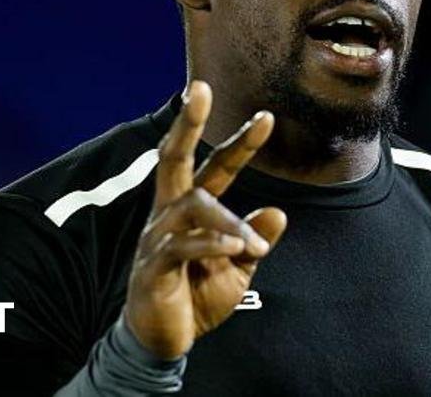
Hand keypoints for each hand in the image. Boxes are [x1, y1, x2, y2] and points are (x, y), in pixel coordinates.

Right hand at [122, 80, 287, 359]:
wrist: (162, 342)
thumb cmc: (196, 297)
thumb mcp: (238, 269)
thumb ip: (253, 240)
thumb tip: (277, 212)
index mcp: (190, 209)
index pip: (215, 166)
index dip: (239, 142)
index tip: (268, 117)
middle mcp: (169, 214)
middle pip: (174, 157)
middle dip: (188, 122)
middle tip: (200, 88)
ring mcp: (157, 237)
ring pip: (191, 207)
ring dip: (228, 222)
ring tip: (254, 244)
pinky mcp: (152, 268)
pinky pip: (180, 246)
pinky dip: (209, 244)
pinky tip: (233, 247)